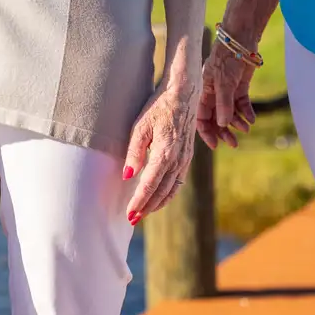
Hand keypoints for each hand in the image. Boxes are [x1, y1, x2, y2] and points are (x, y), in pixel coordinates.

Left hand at [123, 72, 201, 225]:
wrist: (184, 95)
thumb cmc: (159, 107)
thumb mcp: (141, 125)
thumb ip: (134, 152)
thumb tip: (127, 176)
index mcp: (166, 152)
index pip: (151, 184)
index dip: (139, 200)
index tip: (129, 214)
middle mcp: (179, 159)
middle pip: (162, 191)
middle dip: (147, 207)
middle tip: (132, 219)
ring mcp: (185, 159)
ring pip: (172, 189)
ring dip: (158, 204)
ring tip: (143, 213)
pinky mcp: (187, 157)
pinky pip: (178, 182)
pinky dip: (168, 194)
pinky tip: (159, 199)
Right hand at [195, 42, 258, 149]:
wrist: (240, 40)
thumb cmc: (226, 58)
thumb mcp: (223, 82)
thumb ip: (223, 104)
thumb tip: (222, 125)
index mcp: (203, 92)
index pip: (201, 117)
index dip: (206, 132)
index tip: (215, 145)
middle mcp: (214, 93)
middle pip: (216, 118)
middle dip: (224, 132)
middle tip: (234, 144)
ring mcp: (227, 90)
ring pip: (230, 113)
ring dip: (237, 123)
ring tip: (246, 128)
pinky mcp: (240, 87)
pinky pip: (242, 105)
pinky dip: (246, 113)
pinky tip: (251, 119)